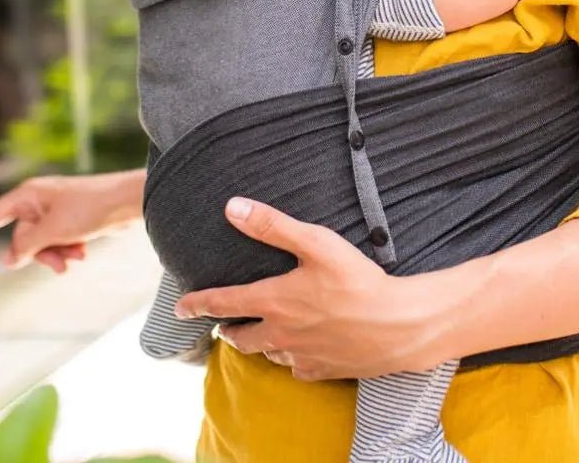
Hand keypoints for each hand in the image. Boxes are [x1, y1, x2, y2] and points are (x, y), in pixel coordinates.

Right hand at [0, 170, 144, 272]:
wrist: (129, 203)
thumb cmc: (91, 208)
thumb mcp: (54, 230)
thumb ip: (27, 246)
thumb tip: (9, 260)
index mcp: (29, 195)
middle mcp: (37, 202)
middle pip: (20, 240)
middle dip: (38, 255)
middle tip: (61, 260)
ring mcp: (53, 212)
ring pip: (39, 246)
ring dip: (56, 255)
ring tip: (77, 255)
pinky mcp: (68, 222)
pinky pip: (56, 244)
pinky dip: (67, 251)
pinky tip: (83, 252)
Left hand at [173, 198, 445, 380]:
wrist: (399, 325)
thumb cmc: (358, 280)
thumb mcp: (316, 242)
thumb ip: (272, 225)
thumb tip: (231, 207)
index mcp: (274, 301)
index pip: (223, 303)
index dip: (198, 304)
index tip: (180, 308)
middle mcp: (280, 334)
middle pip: (240, 338)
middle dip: (228, 329)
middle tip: (224, 323)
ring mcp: (300, 356)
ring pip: (267, 353)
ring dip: (259, 343)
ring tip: (262, 333)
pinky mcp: (322, 371)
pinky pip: (296, 367)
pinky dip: (290, 357)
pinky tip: (299, 348)